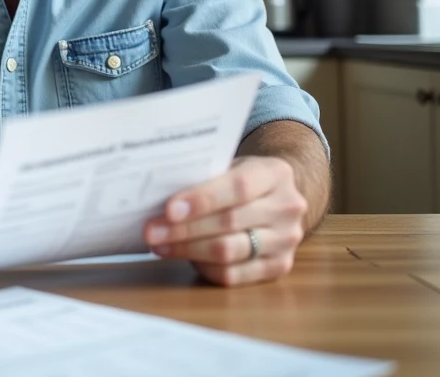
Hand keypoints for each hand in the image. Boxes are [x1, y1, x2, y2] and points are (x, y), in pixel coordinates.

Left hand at [143, 156, 307, 286]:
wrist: (279, 197)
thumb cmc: (242, 179)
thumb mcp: (231, 165)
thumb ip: (205, 177)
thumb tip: (158, 195)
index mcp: (275, 174)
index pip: (238, 187)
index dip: (202, 199)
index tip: (169, 209)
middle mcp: (287, 207)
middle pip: (230, 222)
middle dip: (184, 228)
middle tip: (151, 231)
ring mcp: (286, 240)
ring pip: (229, 251)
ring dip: (187, 250)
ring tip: (159, 245)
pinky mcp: (279, 267)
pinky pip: (233, 275)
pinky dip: (203, 267)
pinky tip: (183, 257)